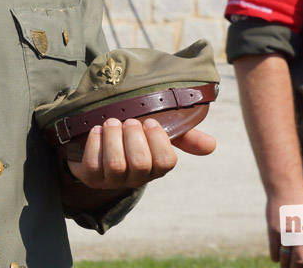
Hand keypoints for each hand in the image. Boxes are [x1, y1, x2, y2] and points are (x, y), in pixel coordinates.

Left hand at [67, 117, 215, 189]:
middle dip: (134, 137)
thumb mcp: (158, 133)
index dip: (158, 140)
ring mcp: (112, 180)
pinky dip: (95, 143)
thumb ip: (184, 136)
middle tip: (129, 121)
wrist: (99, 146)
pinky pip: (93, 164)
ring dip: (114, 138)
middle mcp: (136, 178)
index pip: (165, 162)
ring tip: (112, 122)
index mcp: (156, 166)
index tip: (149, 121)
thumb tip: (211, 145)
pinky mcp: (91, 178)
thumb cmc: (134, 138)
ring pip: (116, 164)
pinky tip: (96, 130)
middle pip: (140, 163)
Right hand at [268, 190, 302, 267]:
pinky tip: (276, 259)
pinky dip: (275, 256)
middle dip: (296, 267)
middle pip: (298, 259)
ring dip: (285, 265)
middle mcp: (299, 233)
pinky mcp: (273, 229)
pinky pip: (274, 248)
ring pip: (285, 256)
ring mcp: (285, 232)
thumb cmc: (301, 202)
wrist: (285, 189)